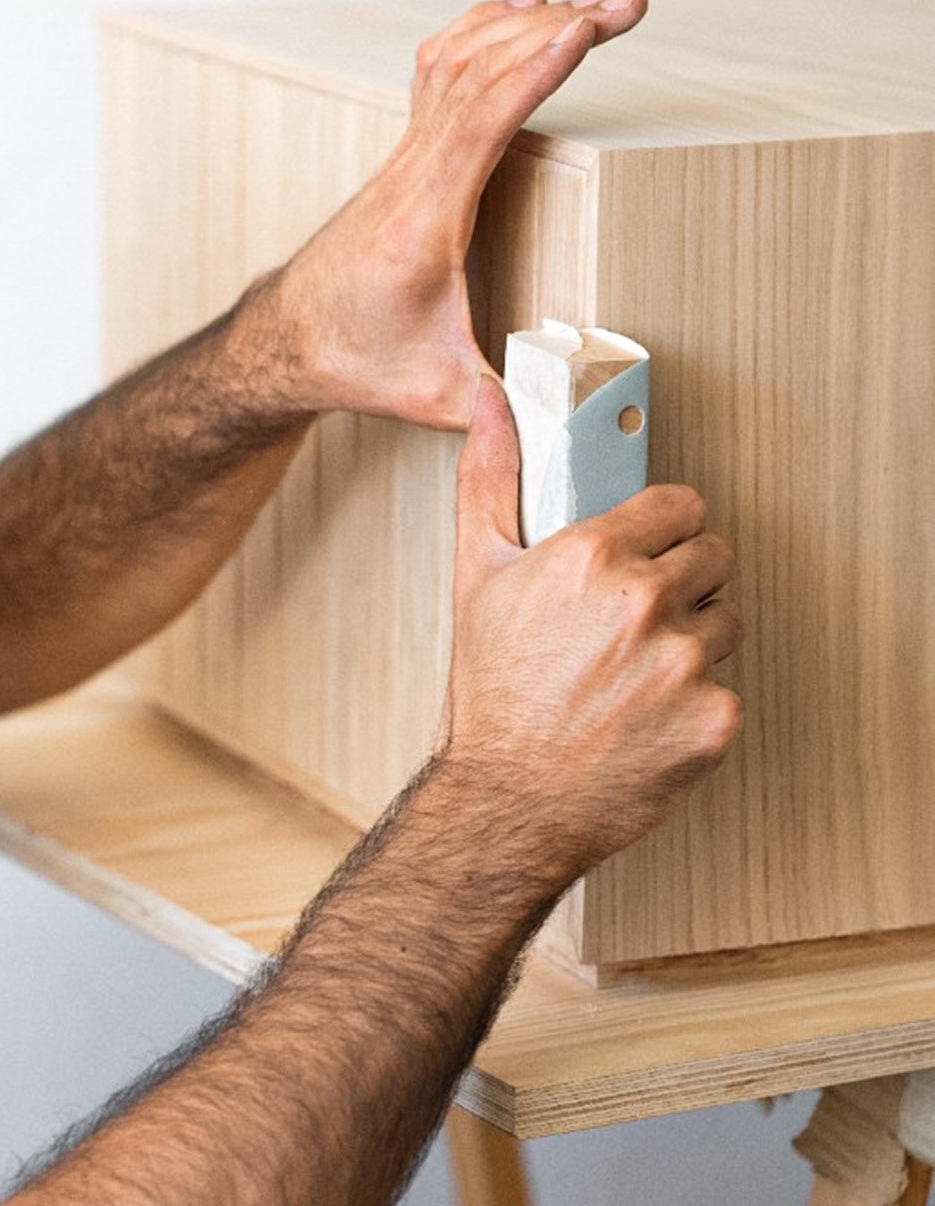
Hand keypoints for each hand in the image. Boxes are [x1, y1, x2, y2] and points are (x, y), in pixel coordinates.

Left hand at [244, 0, 646, 429]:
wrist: (287, 343)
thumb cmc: (360, 364)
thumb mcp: (438, 397)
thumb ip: (502, 412)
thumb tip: (568, 436)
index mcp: (422, 224)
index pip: (477, 123)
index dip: (532, 72)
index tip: (584, 29)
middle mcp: (409, 176)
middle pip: (479, 72)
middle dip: (558, 28)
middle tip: (631, 5)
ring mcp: (404, 159)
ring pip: (459, 60)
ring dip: (528, 23)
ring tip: (599, 5)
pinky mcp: (407, 156)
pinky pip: (441, 70)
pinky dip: (484, 30)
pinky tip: (524, 12)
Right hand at [438, 376, 742, 882]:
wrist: (507, 802)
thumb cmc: (492, 696)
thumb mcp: (477, 576)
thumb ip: (491, 477)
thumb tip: (488, 402)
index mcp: (592, 555)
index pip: (680, 506)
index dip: (661, 531)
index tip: (644, 555)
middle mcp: (644, 601)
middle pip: (712, 558)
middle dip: (681, 583)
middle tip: (634, 623)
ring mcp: (686, 661)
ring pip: (725, 622)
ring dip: (693, 641)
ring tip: (636, 673)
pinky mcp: (715, 716)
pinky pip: (728, 688)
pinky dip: (696, 704)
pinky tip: (648, 717)